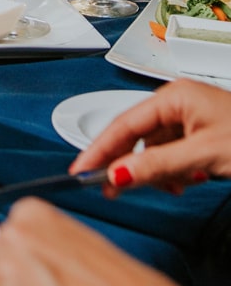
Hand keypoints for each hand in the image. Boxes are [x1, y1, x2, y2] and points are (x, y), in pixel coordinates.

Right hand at [72, 78, 230, 193]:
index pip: (124, 124)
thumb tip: (117, 174)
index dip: (100, 149)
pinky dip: (174, 171)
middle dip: (130, 164)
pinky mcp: (201, 134)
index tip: (80, 170)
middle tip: (111, 189)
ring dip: (158, 172)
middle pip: (137, 135)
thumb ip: (158, 166)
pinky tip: (187, 181)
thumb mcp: (203, 156)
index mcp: (174, 96)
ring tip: (174, 186)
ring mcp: (190, 118)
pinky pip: (172, 153)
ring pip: (154, 148)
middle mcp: (178, 102)